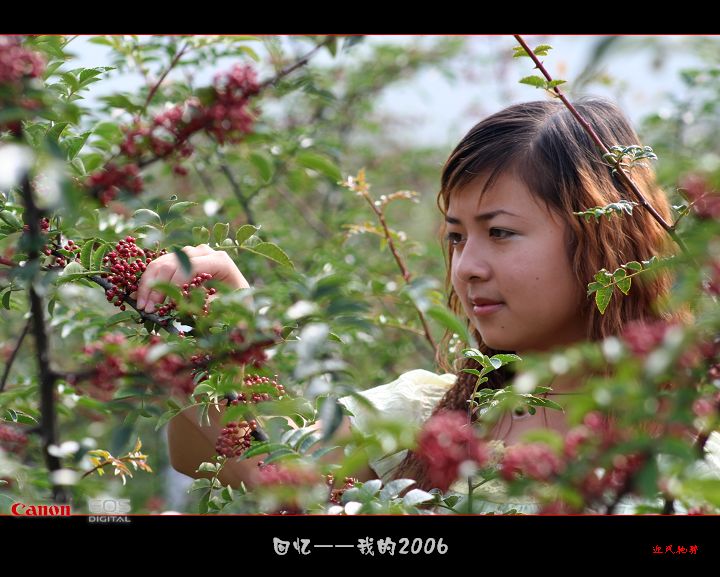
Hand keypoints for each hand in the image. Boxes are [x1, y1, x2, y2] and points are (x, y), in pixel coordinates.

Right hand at [131, 244, 249, 313]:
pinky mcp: (180, 259)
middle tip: (148, 308)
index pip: (191, 266)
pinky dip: (149, 281)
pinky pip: (159, 265)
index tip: (166, 305)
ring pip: (162, 262)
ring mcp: (190, 254)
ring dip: (149, 284)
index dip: (176, 284)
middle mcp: (203, 252)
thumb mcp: (228, 305)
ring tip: (143, 305)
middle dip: (158, 286)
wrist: (238, 296)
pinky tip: (143, 297)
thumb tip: (183, 306)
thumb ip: (209, 305)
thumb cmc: (236, 302)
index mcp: (219, 260)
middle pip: (173, 263)